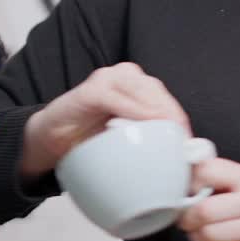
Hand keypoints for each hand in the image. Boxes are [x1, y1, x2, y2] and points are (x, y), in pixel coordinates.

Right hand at [21, 62, 189, 179]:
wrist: (50, 138)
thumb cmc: (89, 140)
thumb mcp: (124, 141)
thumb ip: (148, 142)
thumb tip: (180, 163)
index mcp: (138, 87)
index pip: (167, 103)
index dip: (180, 123)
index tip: (189, 148)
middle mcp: (127, 77)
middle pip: (159, 96)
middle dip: (172, 120)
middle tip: (180, 149)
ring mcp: (109, 79)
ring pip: (143, 92)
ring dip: (157, 116)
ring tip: (166, 139)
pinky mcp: (91, 89)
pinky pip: (115, 98)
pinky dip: (131, 111)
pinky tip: (140, 128)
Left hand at [177, 158, 239, 240]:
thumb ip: (231, 178)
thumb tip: (193, 177)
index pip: (208, 171)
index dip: (190, 182)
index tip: (188, 190)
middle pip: (203, 210)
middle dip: (188, 217)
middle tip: (189, 218)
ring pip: (206, 235)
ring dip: (197, 236)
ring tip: (202, 232)